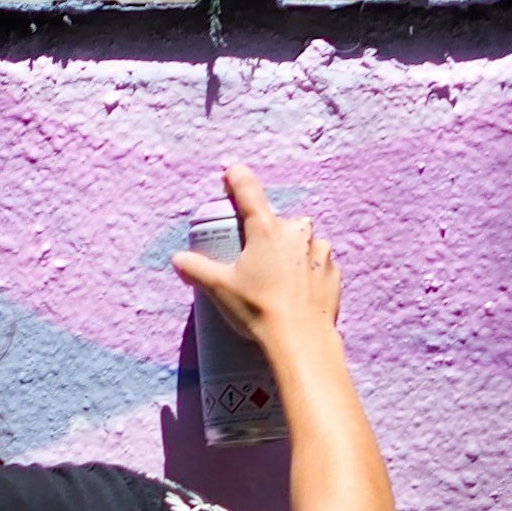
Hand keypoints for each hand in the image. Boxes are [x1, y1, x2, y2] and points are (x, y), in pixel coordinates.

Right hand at [172, 160, 343, 346]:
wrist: (300, 338)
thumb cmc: (258, 309)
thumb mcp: (219, 289)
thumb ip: (196, 270)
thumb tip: (178, 259)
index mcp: (266, 229)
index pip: (249, 192)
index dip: (237, 179)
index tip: (232, 172)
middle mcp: (296, 231)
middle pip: (276, 223)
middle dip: (265, 236)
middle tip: (252, 262)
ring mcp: (319, 249)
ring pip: (300, 242)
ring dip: (288, 254)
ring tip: (276, 282)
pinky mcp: (332, 269)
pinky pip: (316, 262)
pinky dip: (306, 271)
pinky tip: (295, 291)